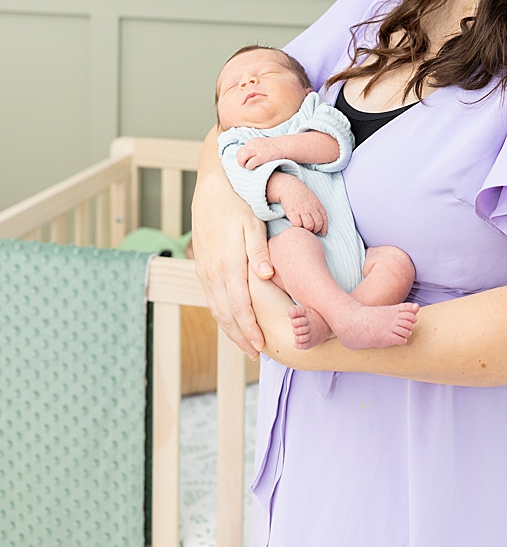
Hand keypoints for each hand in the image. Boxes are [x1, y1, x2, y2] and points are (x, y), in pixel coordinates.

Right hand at [192, 137, 274, 358]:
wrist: (211, 191)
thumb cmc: (238, 206)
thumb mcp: (253, 225)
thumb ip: (259, 252)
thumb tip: (265, 278)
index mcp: (228, 264)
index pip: (240, 306)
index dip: (250, 329)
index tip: (261, 346)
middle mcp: (213, 272)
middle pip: (226, 314)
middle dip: (241, 337)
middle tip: (256, 355)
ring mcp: (205, 271)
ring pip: (216, 309)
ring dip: (230, 330)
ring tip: (245, 346)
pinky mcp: (202, 267)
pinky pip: (211, 299)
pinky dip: (221, 315)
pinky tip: (231, 322)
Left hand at [235, 138, 284, 169]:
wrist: (285, 146)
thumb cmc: (274, 148)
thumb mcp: (261, 144)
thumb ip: (254, 149)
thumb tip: (246, 157)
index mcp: (252, 142)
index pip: (241, 151)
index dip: (244, 157)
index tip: (250, 160)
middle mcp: (252, 145)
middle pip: (239, 154)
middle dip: (242, 161)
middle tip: (248, 165)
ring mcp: (256, 150)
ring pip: (241, 159)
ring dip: (244, 165)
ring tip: (251, 167)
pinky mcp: (261, 157)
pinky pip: (249, 165)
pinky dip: (250, 167)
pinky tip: (256, 167)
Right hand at [268, 172, 328, 235]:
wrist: (290, 187)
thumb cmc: (302, 195)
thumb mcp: (314, 199)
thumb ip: (317, 209)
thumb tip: (321, 222)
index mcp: (317, 205)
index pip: (324, 218)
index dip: (324, 227)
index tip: (323, 233)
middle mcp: (311, 208)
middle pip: (317, 224)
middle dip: (316, 230)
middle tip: (312, 231)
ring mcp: (302, 210)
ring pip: (309, 226)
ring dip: (308, 231)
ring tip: (305, 230)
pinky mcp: (292, 213)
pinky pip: (297, 224)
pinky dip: (298, 228)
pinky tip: (297, 227)